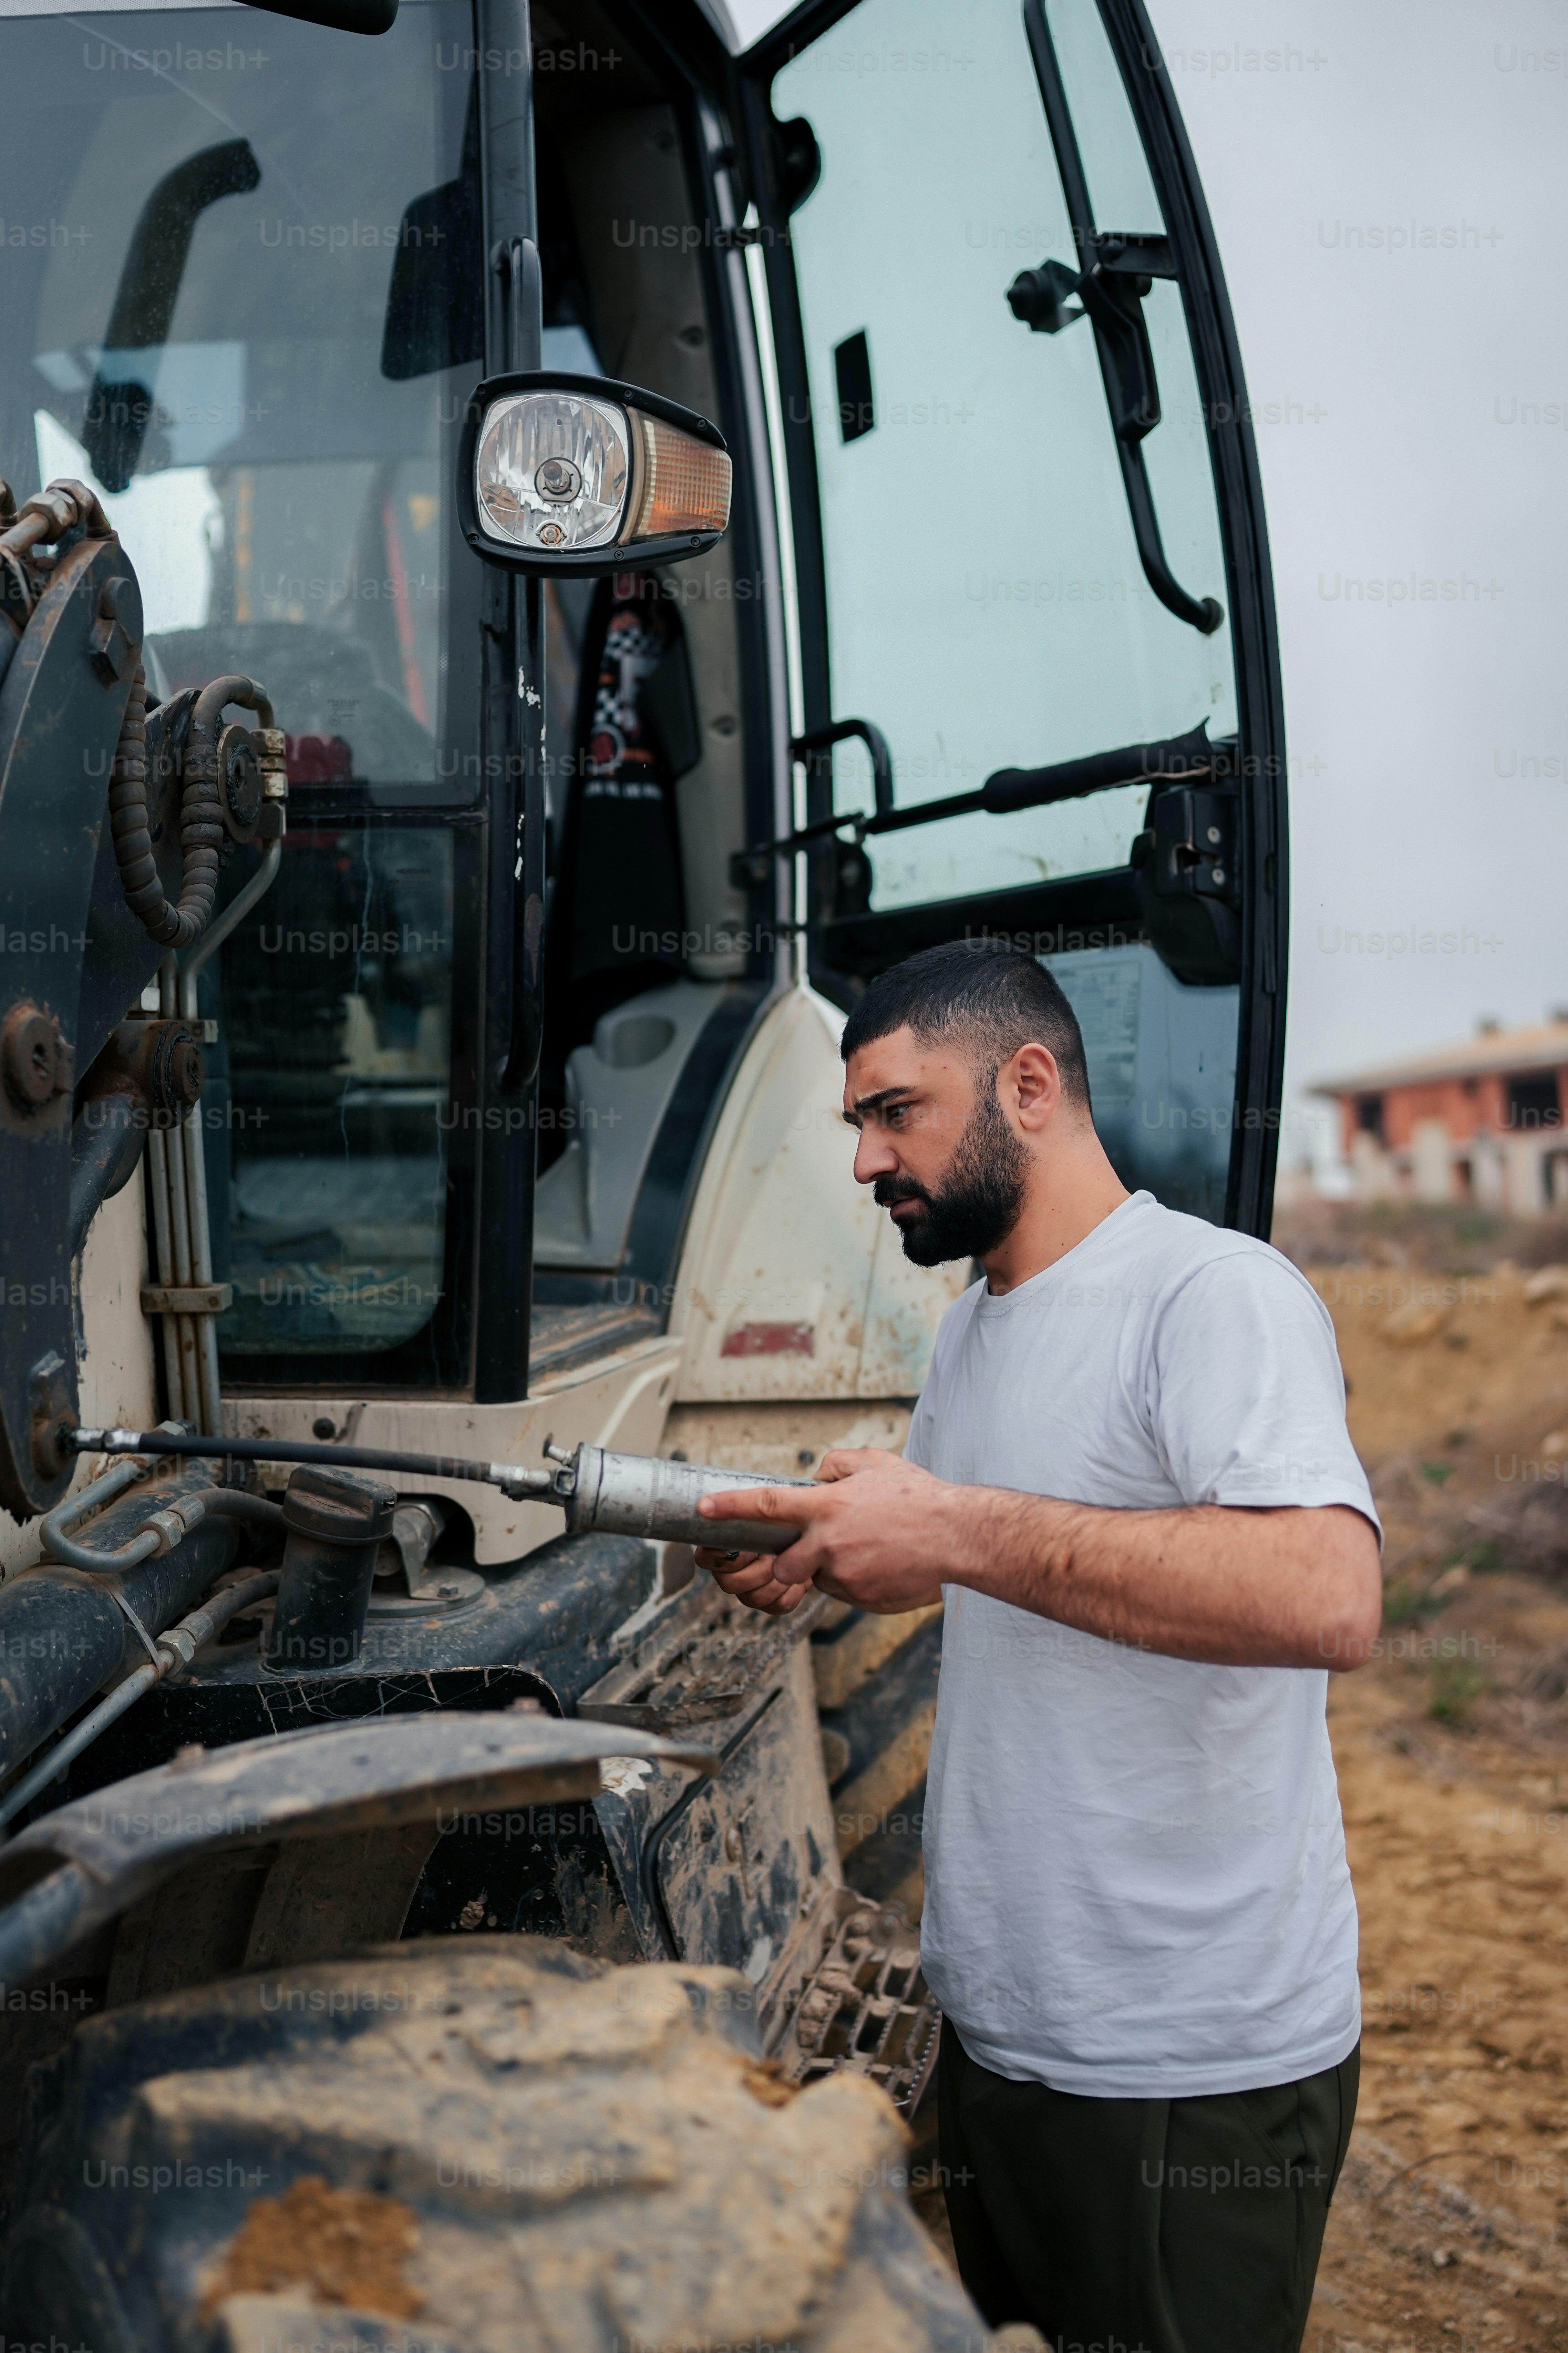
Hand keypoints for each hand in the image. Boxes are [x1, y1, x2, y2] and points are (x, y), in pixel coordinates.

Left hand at [697, 1448, 951, 1614]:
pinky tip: (883, 1564)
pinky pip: (844, 1593)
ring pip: (817, 1578)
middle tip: (823, 1545)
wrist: (959, 1536)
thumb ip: (838, 1464)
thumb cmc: (920, 1497)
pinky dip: (855, 1581)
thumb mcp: (876, 1463)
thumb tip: (818, 1473)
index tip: (703, 1508)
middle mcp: (828, 1543)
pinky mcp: (861, 1598)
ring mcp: (844, 1575)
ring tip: (868, 1549)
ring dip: (830, 1568)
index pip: (765, 1505)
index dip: (729, 1506)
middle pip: (783, 1563)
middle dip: (791, 1560)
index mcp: (827, 1506)